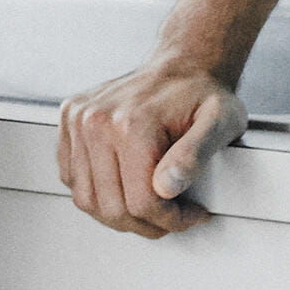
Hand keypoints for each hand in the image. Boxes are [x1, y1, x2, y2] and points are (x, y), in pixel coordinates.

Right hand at [55, 56, 235, 239]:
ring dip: (118, 214)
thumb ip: (196, 156)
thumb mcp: (219, 123)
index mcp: (132, 123)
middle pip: (112, 208)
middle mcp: (97, 121)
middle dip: (146, 223)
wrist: (182, 65)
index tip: (190, 215)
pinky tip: (122, 185)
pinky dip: (95, 192)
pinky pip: (71, 177)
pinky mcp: (70, 120)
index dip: (170, 220)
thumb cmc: (201, 95)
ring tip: (147, 205)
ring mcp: (79, 120)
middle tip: (171, 217)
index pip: (141, 203)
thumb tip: (168, 186)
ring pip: (87, 199)